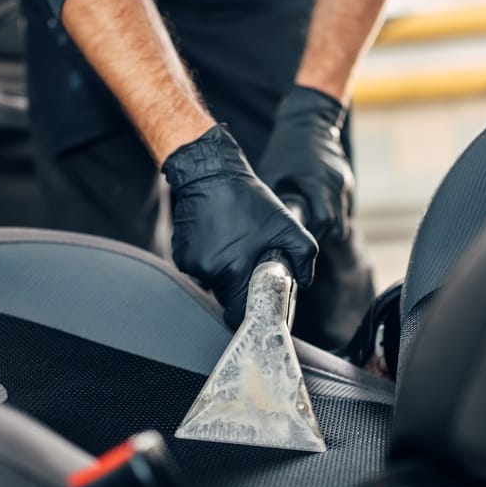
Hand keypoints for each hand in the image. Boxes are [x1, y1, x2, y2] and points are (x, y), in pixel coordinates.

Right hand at [163, 124, 317, 327]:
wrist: (209, 174)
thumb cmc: (249, 199)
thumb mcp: (286, 224)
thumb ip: (304, 256)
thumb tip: (305, 282)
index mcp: (234, 269)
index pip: (238, 313)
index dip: (249, 310)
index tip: (256, 300)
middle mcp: (209, 271)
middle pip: (225, 297)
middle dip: (239, 286)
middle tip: (250, 261)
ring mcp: (191, 263)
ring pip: (212, 282)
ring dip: (224, 271)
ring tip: (233, 243)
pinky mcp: (180, 254)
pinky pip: (198, 268)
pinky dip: (208, 259)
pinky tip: (216, 237)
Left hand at [255, 85, 354, 240]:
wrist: (308, 120)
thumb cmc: (285, 148)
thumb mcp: (272, 173)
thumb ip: (271, 200)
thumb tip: (260, 226)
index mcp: (317, 184)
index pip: (323, 222)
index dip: (312, 236)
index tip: (299, 244)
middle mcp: (334, 185)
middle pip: (337, 226)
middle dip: (322, 235)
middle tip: (304, 239)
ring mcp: (343, 181)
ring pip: (341, 216)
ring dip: (327, 223)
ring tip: (308, 223)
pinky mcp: (345, 178)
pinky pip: (341, 202)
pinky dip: (330, 208)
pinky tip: (315, 204)